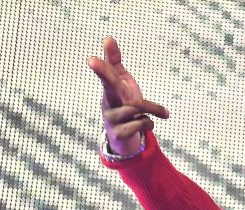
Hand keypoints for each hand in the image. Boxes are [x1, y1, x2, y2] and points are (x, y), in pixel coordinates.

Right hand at [87, 37, 168, 155]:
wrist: (123, 138)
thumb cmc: (122, 104)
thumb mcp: (122, 83)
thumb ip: (115, 63)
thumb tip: (107, 37)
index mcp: (110, 88)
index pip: (105, 74)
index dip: (100, 67)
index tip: (90, 59)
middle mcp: (107, 102)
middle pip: (109, 84)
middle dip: (103, 71)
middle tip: (90, 60)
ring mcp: (110, 119)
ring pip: (135, 106)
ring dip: (152, 108)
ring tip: (154, 113)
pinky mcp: (118, 135)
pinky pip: (140, 124)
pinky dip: (149, 122)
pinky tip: (147, 123)